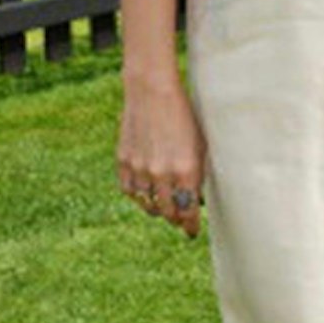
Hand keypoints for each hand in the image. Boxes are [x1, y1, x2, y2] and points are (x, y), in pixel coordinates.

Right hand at [117, 81, 206, 236]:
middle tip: (180, 220)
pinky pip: (130, 191)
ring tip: (163, 206)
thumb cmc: (183, 115)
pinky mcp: (124, 162)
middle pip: (168, 212)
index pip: (188, 212)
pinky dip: (138, 196)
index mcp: (186, 170)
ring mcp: (141, 169)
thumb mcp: (200, 145)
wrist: (152, 91)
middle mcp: (162, 174)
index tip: (192, 231)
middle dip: (176, 219)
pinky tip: (145, 193)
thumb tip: (196, 199)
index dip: (190, 225)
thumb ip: (198, 173)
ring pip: (148, 205)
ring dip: (157, 208)